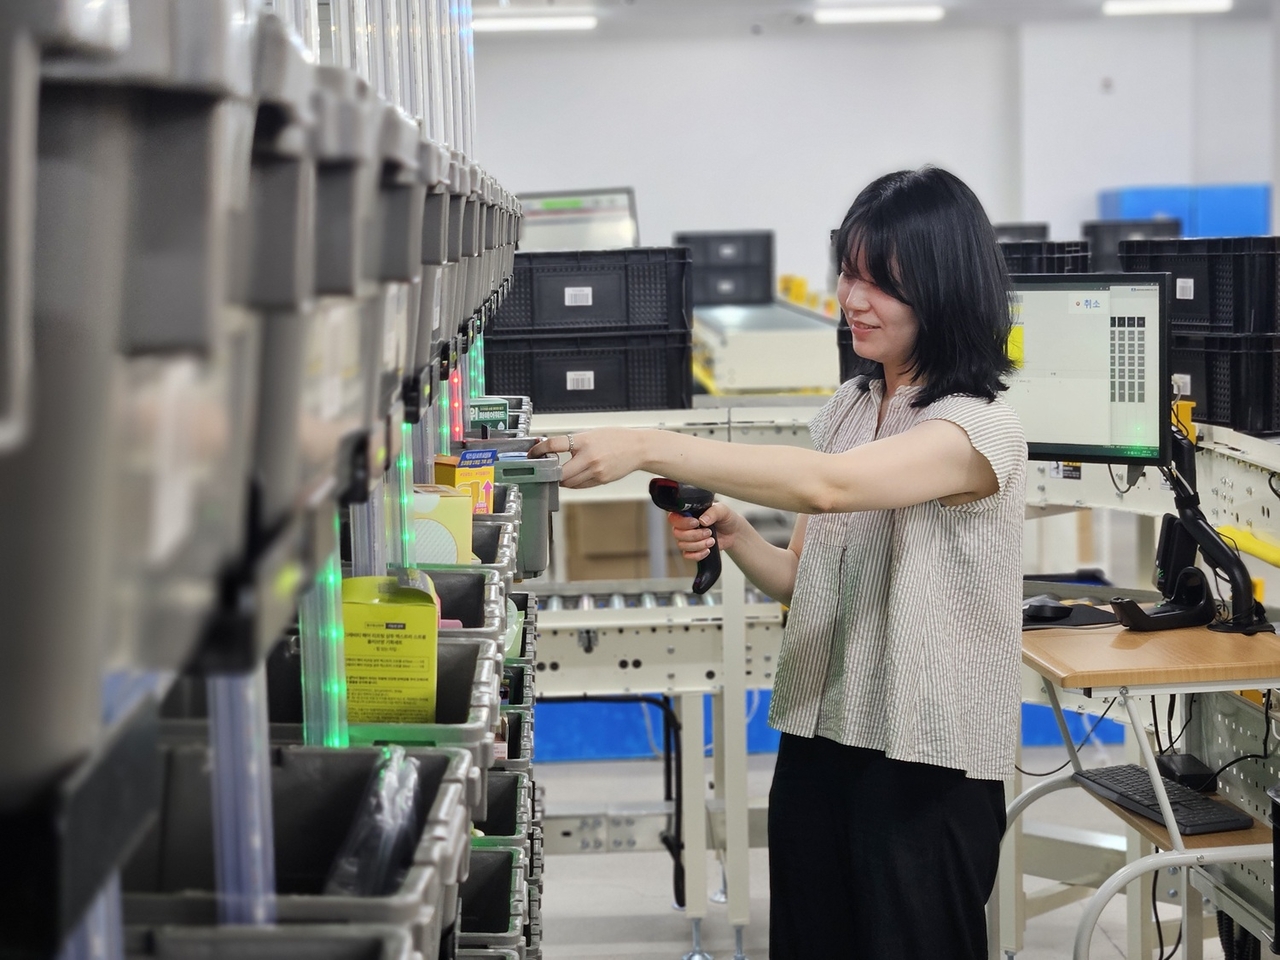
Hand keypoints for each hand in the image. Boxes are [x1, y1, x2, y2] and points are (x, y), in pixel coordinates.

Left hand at [527, 428, 648, 488]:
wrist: (638, 448)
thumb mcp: (593, 434)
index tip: (533, 453)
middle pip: (560, 472)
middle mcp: (589, 457)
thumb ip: (575, 442)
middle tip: (545, 469)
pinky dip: (574, 483)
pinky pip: (581, 485)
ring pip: (569, 482)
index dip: (540, 449)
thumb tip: (555, 448)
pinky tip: (575, 477)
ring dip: (561, 479)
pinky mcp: (600, 480)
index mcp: (584, 441)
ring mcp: (595, 471)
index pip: (555, 445)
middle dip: (550, 472)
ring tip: (560, 473)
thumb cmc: (617, 438)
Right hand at [667, 501, 740, 559]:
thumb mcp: (722, 510)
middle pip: (677, 533)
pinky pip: (687, 555)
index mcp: (689, 513)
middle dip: (694, 535)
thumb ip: (712, 512)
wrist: (734, 533)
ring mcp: (688, 538)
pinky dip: (698, 554)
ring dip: (698, 544)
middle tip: (708, 532)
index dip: (683, 522)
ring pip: (682, 545)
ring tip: (711, 540)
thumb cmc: (726, 518)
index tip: (696, 523)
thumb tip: (702, 520)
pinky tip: (707, 550)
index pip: (674, 518)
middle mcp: (685, 526)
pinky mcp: (692, 549)